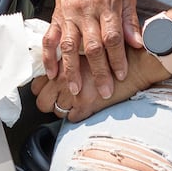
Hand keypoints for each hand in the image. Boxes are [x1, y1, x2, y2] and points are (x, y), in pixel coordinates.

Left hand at [31, 56, 149, 123]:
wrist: (134, 63)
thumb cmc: (114, 53)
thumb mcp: (86, 51)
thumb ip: (69, 60)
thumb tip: (55, 73)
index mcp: (61, 65)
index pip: (37, 84)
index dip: (43, 88)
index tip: (49, 89)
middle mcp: (64, 80)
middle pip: (42, 101)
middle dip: (49, 102)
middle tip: (58, 100)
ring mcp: (75, 95)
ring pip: (56, 112)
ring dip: (64, 109)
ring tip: (73, 104)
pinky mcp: (88, 106)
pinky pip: (73, 119)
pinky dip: (78, 116)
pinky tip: (85, 109)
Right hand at [44, 0, 143, 99]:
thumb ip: (130, 19)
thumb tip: (138, 44)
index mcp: (106, 4)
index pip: (112, 37)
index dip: (117, 58)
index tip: (121, 75)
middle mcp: (86, 10)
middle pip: (91, 47)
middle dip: (98, 71)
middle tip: (104, 92)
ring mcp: (68, 14)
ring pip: (69, 46)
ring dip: (72, 70)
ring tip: (75, 89)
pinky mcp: (56, 16)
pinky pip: (50, 39)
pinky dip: (49, 57)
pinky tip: (52, 74)